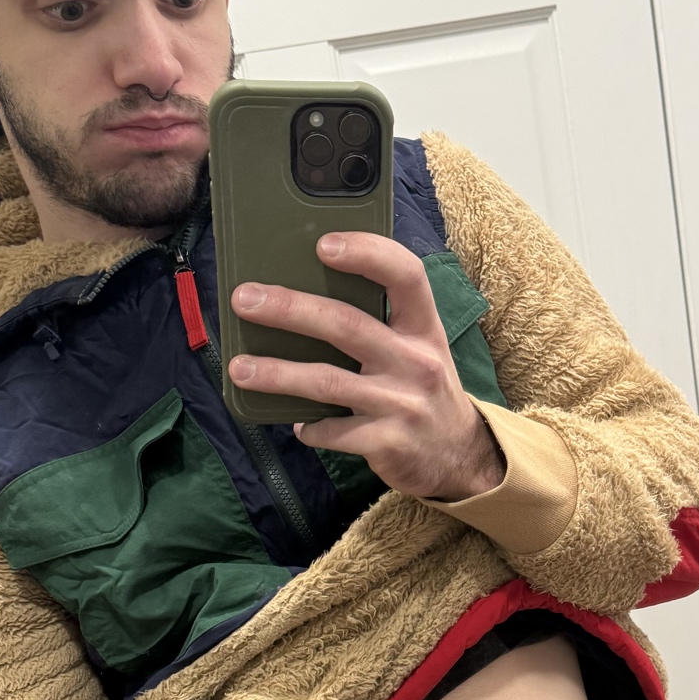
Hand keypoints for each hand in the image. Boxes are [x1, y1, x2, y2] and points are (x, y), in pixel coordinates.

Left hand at [229, 233, 504, 500]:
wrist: (459, 456)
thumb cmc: (423, 389)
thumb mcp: (418, 348)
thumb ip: (379, 322)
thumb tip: (303, 293)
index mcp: (424, 328)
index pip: (405, 276)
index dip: (367, 253)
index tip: (323, 244)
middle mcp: (417, 361)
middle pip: (347, 325)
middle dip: (290, 309)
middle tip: (245, 299)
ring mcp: (402, 404)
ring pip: (327, 382)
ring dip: (277, 374)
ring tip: (239, 368)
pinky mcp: (387, 443)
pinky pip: (333, 432)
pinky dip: (308, 428)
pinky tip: (295, 424)